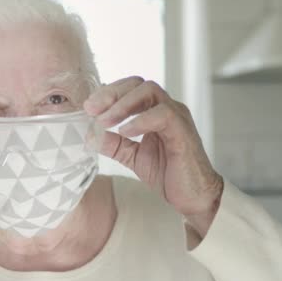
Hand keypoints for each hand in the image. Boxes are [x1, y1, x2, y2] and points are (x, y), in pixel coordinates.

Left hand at [84, 76, 223, 236]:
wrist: (193, 196)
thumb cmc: (168, 173)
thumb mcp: (132, 156)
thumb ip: (112, 144)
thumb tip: (89, 135)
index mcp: (154, 111)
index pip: (130, 88)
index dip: (108, 93)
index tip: (88, 107)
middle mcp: (167, 108)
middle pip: (138, 83)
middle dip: (111, 93)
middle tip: (92, 109)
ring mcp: (177, 117)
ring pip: (150, 91)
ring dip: (122, 104)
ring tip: (105, 121)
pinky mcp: (183, 132)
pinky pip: (163, 115)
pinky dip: (141, 120)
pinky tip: (125, 132)